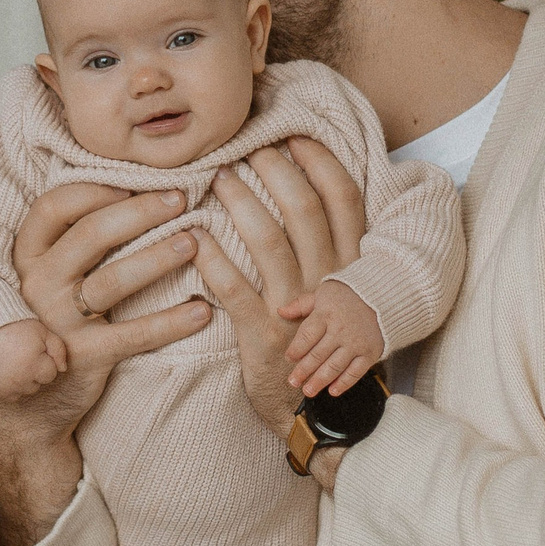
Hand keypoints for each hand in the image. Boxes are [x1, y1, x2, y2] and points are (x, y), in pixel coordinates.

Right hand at [0, 182, 210, 545]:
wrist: (31, 404)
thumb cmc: (54, 321)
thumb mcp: (53, 276)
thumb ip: (78, 238)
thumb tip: (139, 189)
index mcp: (27, 255)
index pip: (55, 206)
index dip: (97, 190)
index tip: (137, 182)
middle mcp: (36, 284)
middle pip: (89, 236)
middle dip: (140, 212)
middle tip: (181, 199)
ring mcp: (57, 322)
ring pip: (112, 280)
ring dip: (157, 258)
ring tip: (195, 243)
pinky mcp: (83, 358)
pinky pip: (133, 335)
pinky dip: (170, 322)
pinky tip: (203, 310)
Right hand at [0, 318, 68, 399]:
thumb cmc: (13, 327)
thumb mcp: (41, 331)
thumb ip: (58, 349)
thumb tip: (63, 369)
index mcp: (34, 366)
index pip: (51, 374)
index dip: (44, 360)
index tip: (33, 349)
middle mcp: (18, 381)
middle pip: (36, 385)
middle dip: (33, 372)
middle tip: (20, 354)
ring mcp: (2, 388)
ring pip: (21, 392)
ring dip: (20, 380)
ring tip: (11, 361)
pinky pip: (4, 395)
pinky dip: (5, 386)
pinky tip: (1, 370)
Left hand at [190, 138, 367, 433]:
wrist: (317, 410)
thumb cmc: (319, 338)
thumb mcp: (336, 290)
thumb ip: (325, 245)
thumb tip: (303, 187)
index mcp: (350, 265)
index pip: (344, 199)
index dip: (321, 161)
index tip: (293, 134)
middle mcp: (330, 283)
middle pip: (306, 210)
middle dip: (276, 170)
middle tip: (248, 147)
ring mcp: (299, 310)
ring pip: (270, 243)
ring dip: (242, 204)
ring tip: (218, 179)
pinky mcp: (266, 338)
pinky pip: (235, 291)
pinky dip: (213, 262)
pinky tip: (194, 240)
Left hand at [281, 279, 381, 396]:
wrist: (382, 297)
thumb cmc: (348, 295)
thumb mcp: (322, 294)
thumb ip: (301, 305)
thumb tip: (281, 312)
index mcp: (325, 314)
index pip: (307, 335)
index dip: (296, 349)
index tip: (289, 358)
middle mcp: (340, 330)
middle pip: (318, 354)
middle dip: (303, 371)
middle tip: (293, 382)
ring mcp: (356, 343)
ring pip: (334, 366)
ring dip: (319, 381)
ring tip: (308, 391)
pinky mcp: (370, 353)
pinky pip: (356, 372)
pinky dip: (344, 383)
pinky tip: (332, 391)